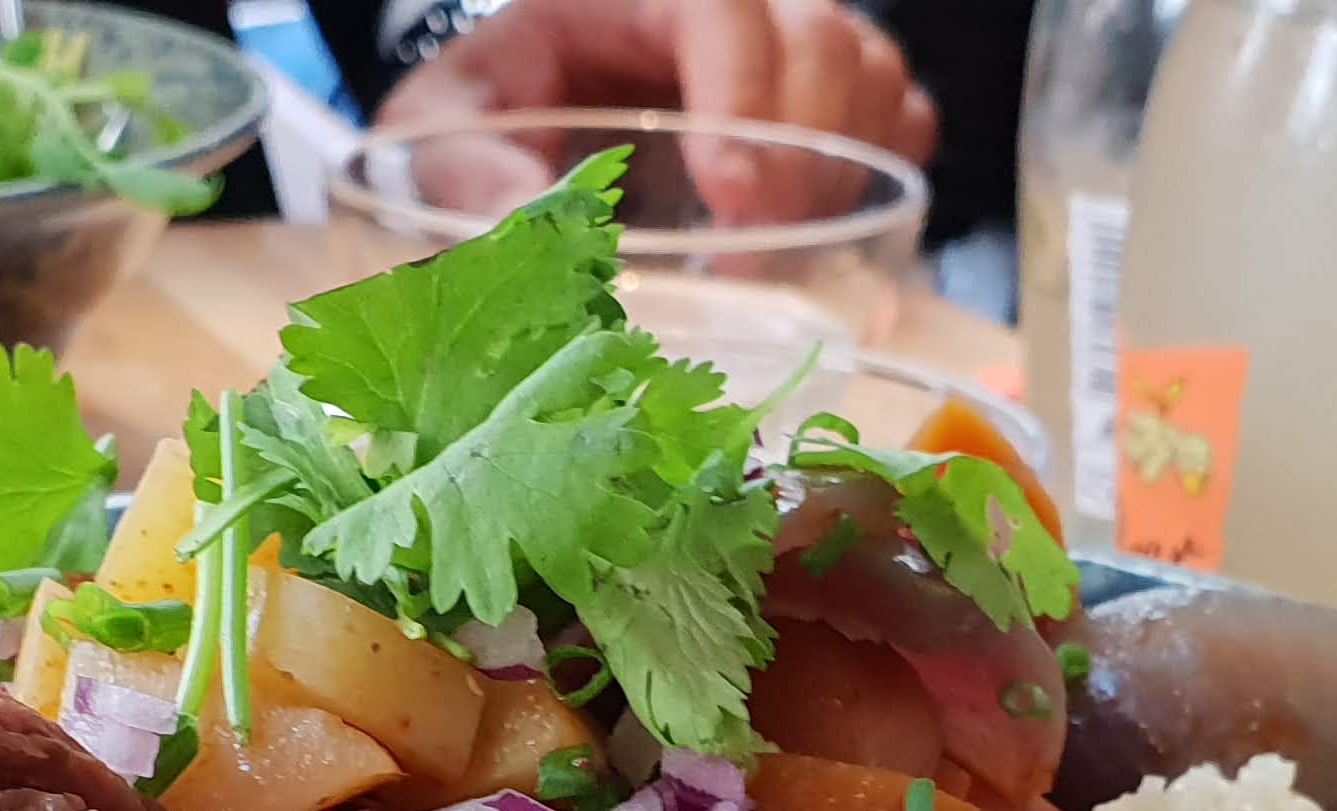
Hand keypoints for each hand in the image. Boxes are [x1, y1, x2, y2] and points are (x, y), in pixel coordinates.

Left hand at [375, 0, 939, 222]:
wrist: (496, 131)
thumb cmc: (474, 122)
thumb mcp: (439, 135)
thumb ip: (468, 172)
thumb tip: (524, 227)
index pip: (722, 6)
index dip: (744, 92)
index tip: (731, 192)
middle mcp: (723, 9)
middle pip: (819, 36)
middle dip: (801, 153)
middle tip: (753, 259)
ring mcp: (781, 50)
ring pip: (870, 73)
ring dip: (842, 172)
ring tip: (775, 257)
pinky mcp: (821, 105)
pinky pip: (897, 119)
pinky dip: (877, 179)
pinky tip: (819, 235)